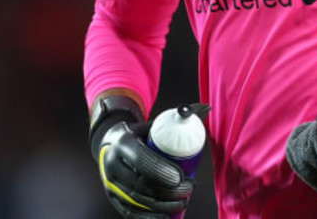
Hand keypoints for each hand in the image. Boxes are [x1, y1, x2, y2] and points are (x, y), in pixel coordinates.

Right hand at [90, 96, 194, 217]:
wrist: (111, 143)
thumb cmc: (139, 134)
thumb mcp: (152, 123)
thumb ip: (177, 118)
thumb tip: (206, 108)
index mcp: (122, 143)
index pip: (142, 160)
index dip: (162, 171)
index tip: (181, 177)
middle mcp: (112, 165)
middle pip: (142, 185)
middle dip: (169, 192)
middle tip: (189, 189)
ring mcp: (110, 184)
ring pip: (139, 202)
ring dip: (163, 206)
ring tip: (183, 202)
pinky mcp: (112, 198)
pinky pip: (130, 213)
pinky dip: (149, 218)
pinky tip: (166, 217)